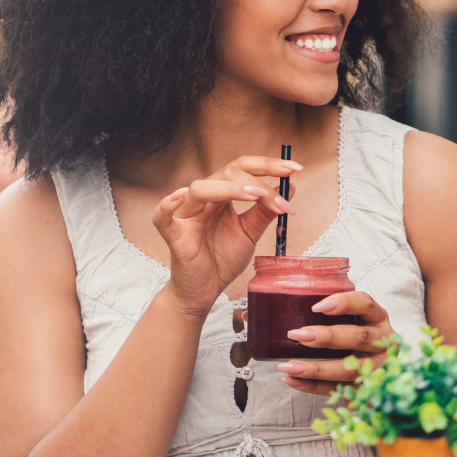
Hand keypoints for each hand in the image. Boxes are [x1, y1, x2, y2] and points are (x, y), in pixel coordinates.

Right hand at [151, 155, 298, 316]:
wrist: (204, 291)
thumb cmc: (221, 260)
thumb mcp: (250, 233)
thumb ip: (266, 211)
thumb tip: (290, 187)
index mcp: (222, 196)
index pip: (242, 169)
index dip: (268, 165)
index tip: (294, 168)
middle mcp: (204, 200)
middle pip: (226, 173)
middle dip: (257, 179)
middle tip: (281, 198)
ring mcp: (187, 216)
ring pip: (201, 189)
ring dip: (230, 188)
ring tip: (256, 194)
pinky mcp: (174, 235)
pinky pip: (162, 217)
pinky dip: (167, 204)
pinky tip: (180, 196)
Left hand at [277, 291, 392, 395]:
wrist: (379, 376)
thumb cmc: (355, 338)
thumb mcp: (352, 321)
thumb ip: (331, 313)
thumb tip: (292, 305)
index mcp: (378, 319)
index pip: (364, 304)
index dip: (343, 303)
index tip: (316, 307)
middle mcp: (382, 342)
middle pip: (359, 337)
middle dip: (327, 337)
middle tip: (297, 335)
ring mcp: (378, 369)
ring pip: (349, 369)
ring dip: (316, 368)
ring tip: (288, 366)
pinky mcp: (367, 391)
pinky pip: (339, 390)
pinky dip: (313, 386)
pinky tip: (292, 380)